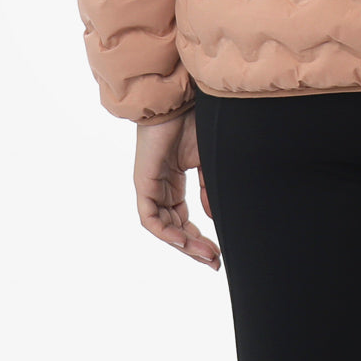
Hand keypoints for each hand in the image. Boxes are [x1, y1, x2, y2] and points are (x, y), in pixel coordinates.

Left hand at [134, 111, 221, 268]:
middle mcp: (160, 187)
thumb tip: (212, 217)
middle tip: (214, 261)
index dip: (199, 238)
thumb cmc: (194, 121)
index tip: (217, 252)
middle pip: (174, 228)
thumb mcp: (207, 161)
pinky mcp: (143, 183)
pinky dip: (166, 232)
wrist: (180, 99)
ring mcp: (150, 186)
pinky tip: (184, 240)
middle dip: (194, 247)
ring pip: (163, 228)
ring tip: (206, 254)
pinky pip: (150, 219)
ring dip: (184, 244)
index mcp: (174, 181)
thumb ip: (208, 189)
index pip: (184, 219)